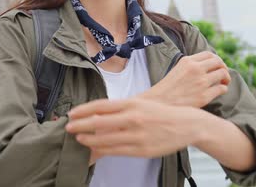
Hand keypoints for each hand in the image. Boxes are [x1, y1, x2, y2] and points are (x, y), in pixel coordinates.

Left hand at [66, 98, 204, 157]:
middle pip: (99, 122)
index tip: (71, 114)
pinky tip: (94, 149)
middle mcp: (133, 118)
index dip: (83, 110)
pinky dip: (102, 150)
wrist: (187, 124)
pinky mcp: (142, 149)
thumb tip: (98, 113)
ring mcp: (137, 134)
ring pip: (105, 139)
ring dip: (88, 140)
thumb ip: (121, 109)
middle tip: (68, 127)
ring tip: (79, 139)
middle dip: (80, 125)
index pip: (101, 105)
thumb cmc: (161, 113)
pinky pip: (116, 151)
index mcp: (132, 103)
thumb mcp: (142, 104)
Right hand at [139, 51, 230, 107]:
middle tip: (223, 74)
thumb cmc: (167, 89)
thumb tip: (205, 65)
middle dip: (223, 67)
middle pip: (219, 62)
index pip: (209, 54)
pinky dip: (223, 89)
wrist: (160, 104)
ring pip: (223, 74)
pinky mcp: (204, 96)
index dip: (217, 59)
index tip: (217, 66)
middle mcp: (196, 69)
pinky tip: (219, 91)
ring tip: (223, 83)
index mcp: (188, 62)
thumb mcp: (177, 70)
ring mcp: (201, 82)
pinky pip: (222, 89)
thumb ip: (190, 66)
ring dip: (226, 78)